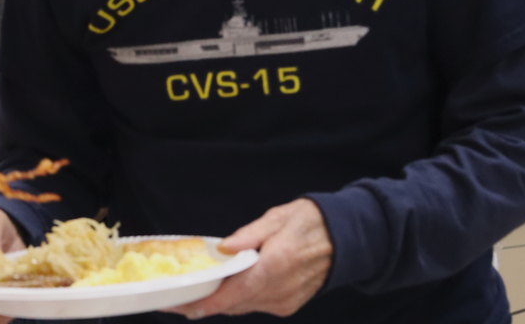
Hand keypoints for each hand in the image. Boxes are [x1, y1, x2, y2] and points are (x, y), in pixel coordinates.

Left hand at [166, 199, 332, 318]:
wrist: (345, 238)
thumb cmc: (311, 223)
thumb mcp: (276, 218)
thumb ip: (247, 236)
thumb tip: (223, 248)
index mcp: (274, 266)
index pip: (233, 294)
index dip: (206, 303)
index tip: (183, 306)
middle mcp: (280, 290)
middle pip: (234, 305)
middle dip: (205, 303)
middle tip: (178, 297)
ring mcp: (286, 301)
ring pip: (243, 307)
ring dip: (221, 302)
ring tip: (195, 293)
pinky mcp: (289, 304)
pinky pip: (256, 305)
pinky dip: (239, 299)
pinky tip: (227, 288)